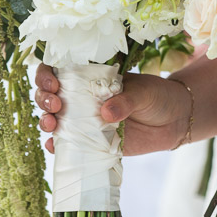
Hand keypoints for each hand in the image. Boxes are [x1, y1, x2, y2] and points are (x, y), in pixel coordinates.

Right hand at [35, 63, 192, 154]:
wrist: (173, 121)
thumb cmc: (157, 96)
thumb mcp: (144, 92)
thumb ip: (126, 100)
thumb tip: (106, 113)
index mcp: (91, 77)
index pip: (58, 71)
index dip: (46, 75)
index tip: (53, 83)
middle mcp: (82, 98)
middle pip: (48, 95)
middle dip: (43, 98)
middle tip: (55, 104)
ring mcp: (85, 120)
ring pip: (53, 119)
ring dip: (45, 121)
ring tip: (52, 124)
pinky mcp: (92, 142)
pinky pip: (68, 145)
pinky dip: (57, 146)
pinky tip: (54, 146)